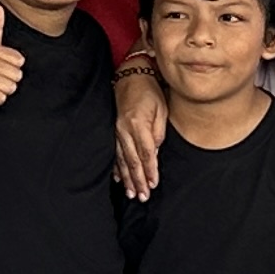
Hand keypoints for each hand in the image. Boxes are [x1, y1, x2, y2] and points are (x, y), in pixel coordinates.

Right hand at [114, 68, 170, 196]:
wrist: (130, 76)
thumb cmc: (150, 92)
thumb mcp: (161, 110)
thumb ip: (158, 133)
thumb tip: (155, 154)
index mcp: (137, 124)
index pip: (146, 153)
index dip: (150, 171)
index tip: (153, 185)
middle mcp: (124, 130)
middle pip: (132, 161)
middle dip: (138, 180)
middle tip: (142, 197)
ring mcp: (116, 131)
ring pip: (122, 160)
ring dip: (127, 178)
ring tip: (131, 193)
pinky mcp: (113, 131)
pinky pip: (115, 153)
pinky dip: (117, 167)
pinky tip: (119, 178)